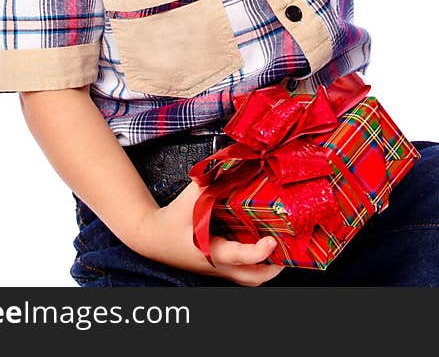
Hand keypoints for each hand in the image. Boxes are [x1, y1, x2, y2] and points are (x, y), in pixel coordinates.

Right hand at [133, 180, 285, 286]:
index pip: (239, 257)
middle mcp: (217, 265)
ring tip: (282, 245)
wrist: (150, 237)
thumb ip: (206, 180)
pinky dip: (256, 261)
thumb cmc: (169, 220)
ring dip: (267, 266)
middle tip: (289, 248)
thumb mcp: (187, 200)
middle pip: (252, 279)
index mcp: (209, 251)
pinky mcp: (217, 265)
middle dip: (273, 268)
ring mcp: (218, 268)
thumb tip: (227, 159)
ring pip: (249, 278)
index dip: (258, 252)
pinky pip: (242, 270)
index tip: (272, 241)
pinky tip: (264, 241)